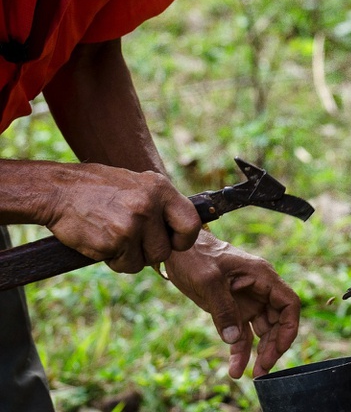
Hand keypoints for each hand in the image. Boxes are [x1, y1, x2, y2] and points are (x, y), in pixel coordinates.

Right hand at [43, 163, 200, 272]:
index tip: (173, 242)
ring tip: (114, 237)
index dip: (184, 239)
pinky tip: (102, 241)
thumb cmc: (99, 189)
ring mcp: (133, 224)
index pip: (191, 223)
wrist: (58, 191)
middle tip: (131, 240)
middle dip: (149, 252)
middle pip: (165, 250)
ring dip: (130, 257)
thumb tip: (184, 230)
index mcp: (160, 188)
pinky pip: (124, 265)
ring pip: (146, 261)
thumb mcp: (137, 185)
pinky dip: (114, 260)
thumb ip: (160, 205)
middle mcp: (150, 205)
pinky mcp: (116, 240)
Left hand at [164, 230, 299, 377]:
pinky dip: (241, 351)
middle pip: (278, 322)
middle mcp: (260, 290)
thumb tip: (234, 340)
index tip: (278, 349)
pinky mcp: (233, 309)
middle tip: (262, 368)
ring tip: (253, 374)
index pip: (289, 304)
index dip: (289, 328)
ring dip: (259, 352)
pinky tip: (235, 368)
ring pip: (263, 331)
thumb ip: (223, 310)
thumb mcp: (208, 280)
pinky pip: (243, 333)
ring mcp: (248, 300)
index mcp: (262, 277)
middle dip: (273, 346)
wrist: (177, 250)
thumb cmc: (196, 255)